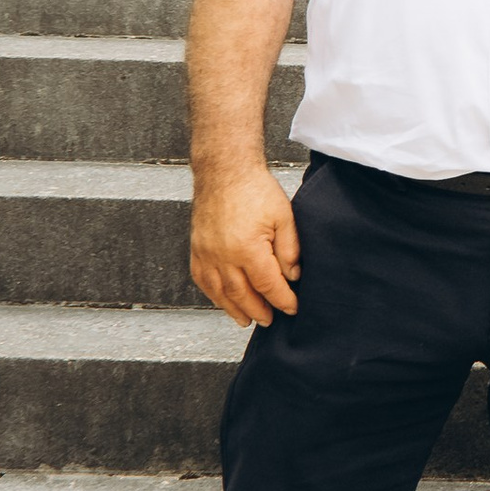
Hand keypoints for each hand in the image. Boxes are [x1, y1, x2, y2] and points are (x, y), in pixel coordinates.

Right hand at [190, 162, 299, 324]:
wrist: (225, 170)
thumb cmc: (255, 189)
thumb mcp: (284, 216)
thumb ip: (290, 249)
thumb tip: (293, 276)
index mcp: (247, 248)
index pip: (268, 285)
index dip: (282, 300)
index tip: (292, 308)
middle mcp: (222, 256)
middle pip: (242, 295)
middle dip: (259, 311)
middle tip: (270, 320)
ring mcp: (206, 253)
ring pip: (219, 293)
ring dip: (234, 309)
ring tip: (247, 320)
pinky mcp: (196, 248)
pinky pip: (202, 280)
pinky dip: (213, 295)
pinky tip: (223, 300)